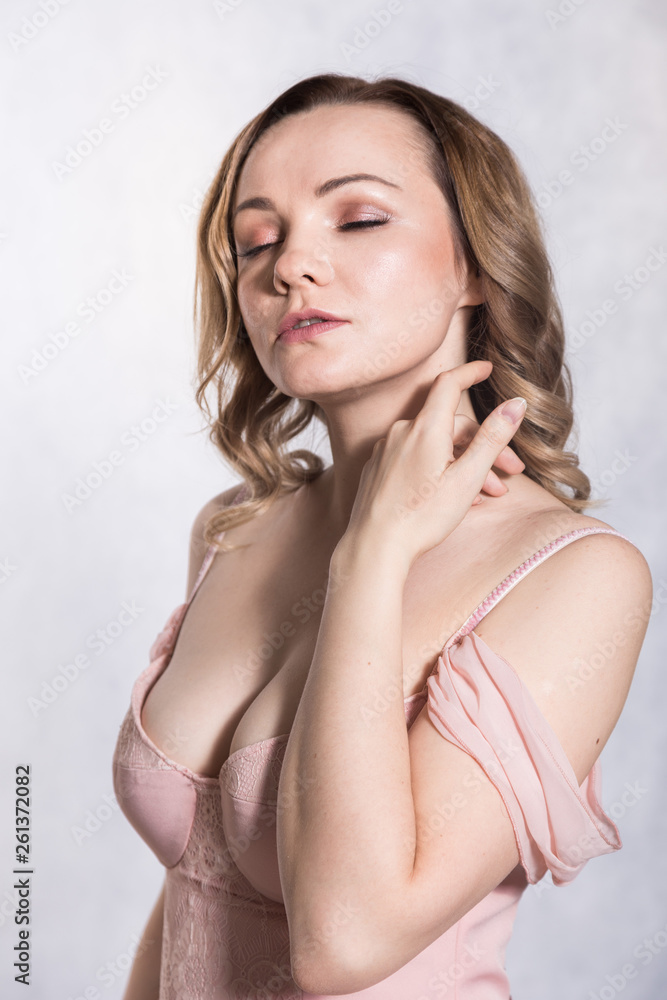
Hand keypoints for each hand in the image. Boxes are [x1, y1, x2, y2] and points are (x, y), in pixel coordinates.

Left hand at [344, 360, 527, 567]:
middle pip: (449, 425)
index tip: (487, 367)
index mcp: (425, 429)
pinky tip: (454, 497)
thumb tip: (516, 403)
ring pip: (434, 446)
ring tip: (488, 494)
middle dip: (484, 445)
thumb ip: (492, 437)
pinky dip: (439, 470)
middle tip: (510, 472)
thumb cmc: (421, 517)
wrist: (374, 547)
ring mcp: (387, 451)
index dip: (470, 372)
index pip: (448, 384)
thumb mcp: (467, 478)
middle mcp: (402, 433)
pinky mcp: (378, 469)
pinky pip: (415, 459)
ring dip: (464, 464)